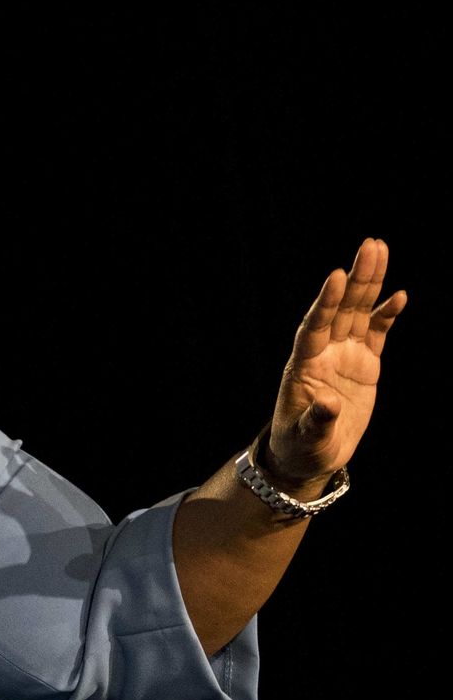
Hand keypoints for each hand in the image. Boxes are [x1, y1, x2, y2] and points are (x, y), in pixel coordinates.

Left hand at [263, 238, 406, 488]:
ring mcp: (344, 355)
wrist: (310, 454)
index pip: (314, 327)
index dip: (326, 303)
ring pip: (359, 313)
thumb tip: (329, 405)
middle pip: (341, 310)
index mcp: (303, 366)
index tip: (336, 276)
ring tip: (379, 250)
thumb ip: (317, 421)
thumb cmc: (301, 446)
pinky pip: (376, 333)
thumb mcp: (307, 439)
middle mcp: (323, 353)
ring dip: (370, 284)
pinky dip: (386, 315)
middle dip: (356, 279)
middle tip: (370, 245)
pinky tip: (398, 295)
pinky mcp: (363, 364)